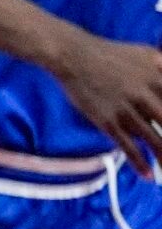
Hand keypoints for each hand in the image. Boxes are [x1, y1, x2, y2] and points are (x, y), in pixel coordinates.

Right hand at [55, 32, 161, 179]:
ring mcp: (126, 110)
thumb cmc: (110, 54)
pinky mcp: (107, 121)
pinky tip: (147, 175)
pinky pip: (126, 145)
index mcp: (157, 78)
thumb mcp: (145, 53)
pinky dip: (138, 161)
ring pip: (152, 139)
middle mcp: (145, 95)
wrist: (74, 57)